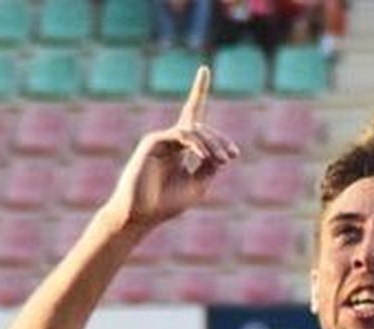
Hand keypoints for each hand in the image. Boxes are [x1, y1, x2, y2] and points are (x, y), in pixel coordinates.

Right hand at [104, 66, 239, 230]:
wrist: (141, 215)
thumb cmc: (167, 204)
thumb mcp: (198, 184)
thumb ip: (210, 166)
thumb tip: (220, 151)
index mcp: (181, 147)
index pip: (191, 114)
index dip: (198, 91)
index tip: (204, 69)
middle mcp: (170, 139)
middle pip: (200, 126)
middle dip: (219, 139)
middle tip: (231, 157)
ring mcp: (160, 139)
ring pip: (193, 129)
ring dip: (212, 144)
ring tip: (223, 160)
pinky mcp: (152, 142)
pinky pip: (181, 136)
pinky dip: (197, 145)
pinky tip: (206, 157)